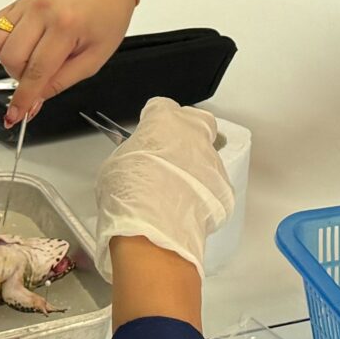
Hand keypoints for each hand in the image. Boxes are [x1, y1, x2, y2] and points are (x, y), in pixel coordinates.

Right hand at [0, 0, 138, 125]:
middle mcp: (41, 12)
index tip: (14, 116)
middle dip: (20, 76)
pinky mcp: (18, 2)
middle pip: (10, 58)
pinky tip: (22, 43)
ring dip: (9, 59)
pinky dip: (0, 42)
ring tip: (32, 57)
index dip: (24, 98)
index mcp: (65, 27)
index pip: (36, 71)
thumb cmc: (106, 19)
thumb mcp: (94, 59)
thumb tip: (34, 101)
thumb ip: (61, 82)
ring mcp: (27, 4)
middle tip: (40, 74)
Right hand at [95, 98, 233, 273]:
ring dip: (194, 169)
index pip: (162, 108)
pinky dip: (202, 194)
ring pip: (207, 157)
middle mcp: (194, 134)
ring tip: (175, 192)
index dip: (155, 120)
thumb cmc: (129, 194)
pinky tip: (186, 209)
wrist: (152, 230)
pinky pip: (213, 186)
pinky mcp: (224, 188)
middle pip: (197, 123)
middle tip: (171, 154)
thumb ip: (132, 152)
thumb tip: (138, 158)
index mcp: (164, 121)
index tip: (150, 132)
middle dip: (187, 134)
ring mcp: (212, 161)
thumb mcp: (115, 164)